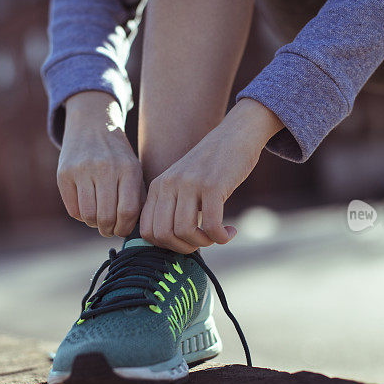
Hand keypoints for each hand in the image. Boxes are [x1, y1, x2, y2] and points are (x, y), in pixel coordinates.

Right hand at [57, 91, 144, 236]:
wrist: (92, 126)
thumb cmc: (118, 157)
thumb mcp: (134, 170)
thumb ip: (137, 198)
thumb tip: (136, 231)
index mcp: (128, 169)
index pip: (128, 211)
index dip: (125, 228)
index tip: (123, 230)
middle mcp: (105, 168)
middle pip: (107, 216)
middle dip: (109, 230)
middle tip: (109, 230)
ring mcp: (83, 170)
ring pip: (88, 215)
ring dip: (94, 224)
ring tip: (98, 221)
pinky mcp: (64, 174)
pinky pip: (73, 209)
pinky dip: (81, 216)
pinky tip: (87, 208)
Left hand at [140, 98, 283, 252]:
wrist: (236, 135)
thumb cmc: (212, 166)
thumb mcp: (183, 183)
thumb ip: (173, 207)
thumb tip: (171, 245)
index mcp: (158, 186)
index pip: (146, 232)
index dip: (166, 246)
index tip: (187, 242)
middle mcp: (169, 184)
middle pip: (163, 236)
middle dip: (184, 248)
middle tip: (204, 242)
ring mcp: (190, 184)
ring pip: (185, 232)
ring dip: (204, 243)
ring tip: (218, 236)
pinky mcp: (212, 185)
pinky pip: (211, 226)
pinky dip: (222, 237)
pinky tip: (231, 232)